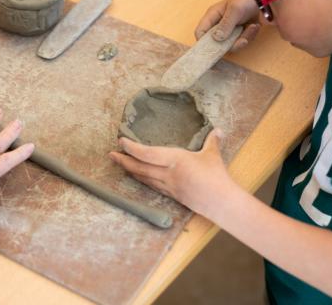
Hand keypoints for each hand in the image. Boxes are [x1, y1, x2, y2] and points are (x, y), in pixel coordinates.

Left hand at [109, 129, 236, 215]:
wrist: (220, 202)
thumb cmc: (216, 177)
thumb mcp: (213, 155)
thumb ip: (212, 141)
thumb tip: (218, 130)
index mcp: (175, 160)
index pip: (147, 153)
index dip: (132, 148)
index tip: (121, 141)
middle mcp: (167, 173)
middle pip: (140, 167)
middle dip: (123, 161)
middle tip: (111, 155)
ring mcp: (168, 186)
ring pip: (143, 178)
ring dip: (130, 170)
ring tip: (120, 163)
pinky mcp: (171, 195)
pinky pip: (152, 185)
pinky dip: (142, 179)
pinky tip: (138, 177)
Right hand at [194, 0, 260, 51]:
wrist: (265, 0)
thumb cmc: (247, 0)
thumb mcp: (235, 10)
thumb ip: (225, 25)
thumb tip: (216, 38)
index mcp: (212, 16)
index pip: (200, 32)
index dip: (204, 42)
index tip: (215, 47)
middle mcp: (219, 25)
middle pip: (215, 43)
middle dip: (230, 44)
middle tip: (242, 40)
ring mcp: (229, 31)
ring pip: (229, 45)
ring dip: (243, 38)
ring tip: (252, 27)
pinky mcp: (238, 34)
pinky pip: (240, 43)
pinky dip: (249, 36)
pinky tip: (254, 26)